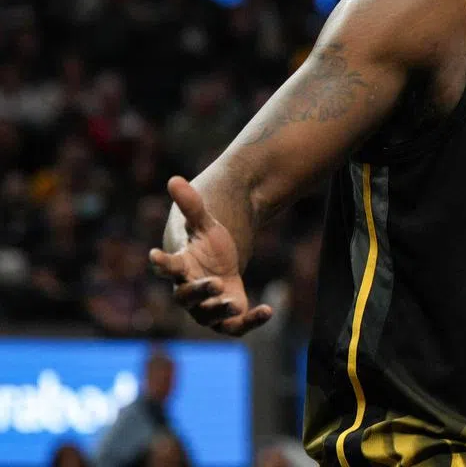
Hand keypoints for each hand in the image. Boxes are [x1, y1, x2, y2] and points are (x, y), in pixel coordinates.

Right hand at [149, 176, 272, 335]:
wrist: (221, 265)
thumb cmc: (208, 245)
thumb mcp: (206, 223)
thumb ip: (192, 206)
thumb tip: (173, 179)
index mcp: (182, 266)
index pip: (166, 266)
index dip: (161, 262)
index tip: (154, 254)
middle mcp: (189, 290)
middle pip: (186, 296)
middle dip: (200, 291)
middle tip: (215, 283)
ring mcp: (206, 308)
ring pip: (208, 315)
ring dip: (220, 310)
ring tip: (235, 303)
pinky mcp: (225, 319)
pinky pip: (234, 327)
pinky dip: (251, 322)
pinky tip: (268, 311)